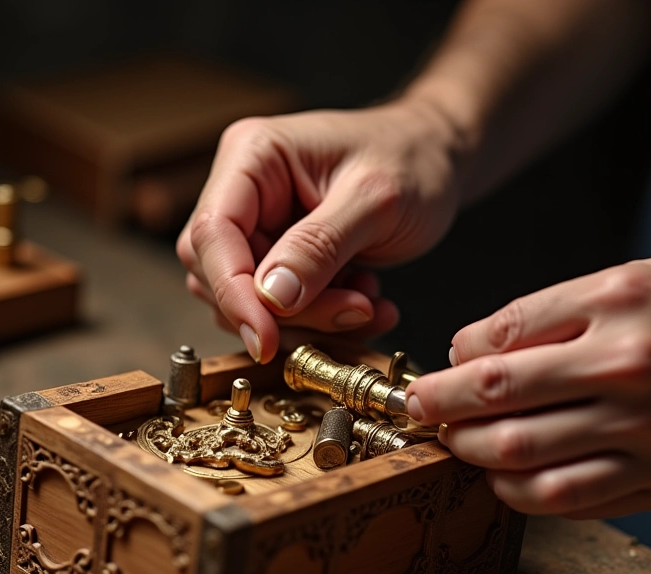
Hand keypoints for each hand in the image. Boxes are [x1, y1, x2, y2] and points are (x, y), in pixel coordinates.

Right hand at [176, 100, 460, 362]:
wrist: (438, 162)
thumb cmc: (413, 158)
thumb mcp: (375, 201)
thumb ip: (319, 247)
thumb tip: (271, 298)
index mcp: (253, 156)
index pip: (212, 234)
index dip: (232, 293)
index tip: (265, 339)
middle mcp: (246, 192)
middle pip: (226, 275)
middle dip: (285, 311)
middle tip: (351, 310)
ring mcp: (263, 227)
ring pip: (254, 301)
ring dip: (312, 318)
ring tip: (367, 301)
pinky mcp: (283, 258)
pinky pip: (285, 308)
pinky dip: (325, 318)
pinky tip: (367, 298)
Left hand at [405, 256, 650, 518]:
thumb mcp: (633, 282)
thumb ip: (549, 315)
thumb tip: (470, 351)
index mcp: (618, 304)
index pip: (500, 337)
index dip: (450, 361)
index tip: (435, 373)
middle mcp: (631, 367)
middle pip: (497, 397)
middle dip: (440, 408)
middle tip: (421, 410)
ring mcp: (650, 431)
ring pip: (523, 455)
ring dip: (471, 453)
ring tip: (455, 443)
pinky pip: (569, 499)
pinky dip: (520, 493)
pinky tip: (504, 478)